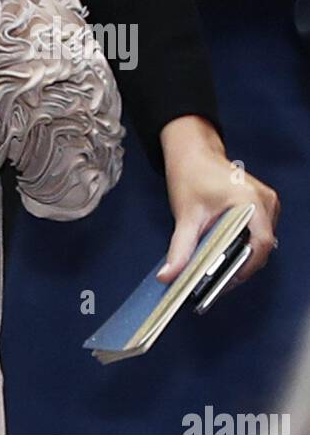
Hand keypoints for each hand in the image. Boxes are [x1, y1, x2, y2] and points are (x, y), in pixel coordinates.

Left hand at [156, 116, 279, 291]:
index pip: (260, 245)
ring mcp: (267, 202)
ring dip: (243, 256)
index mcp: (251, 201)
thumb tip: (168, 275)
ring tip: (220, 272)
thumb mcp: (186, 215)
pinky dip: (244, 245)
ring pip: (260, 241)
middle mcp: (266, 201)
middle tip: (218, 283)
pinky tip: (225, 253)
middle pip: (261, 246)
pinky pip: (258, 232)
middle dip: (241, 266)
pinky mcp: (262, 204)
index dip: (245, 269)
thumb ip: (180, 248)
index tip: (226, 284)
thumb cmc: (191, 174)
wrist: (193, 150)